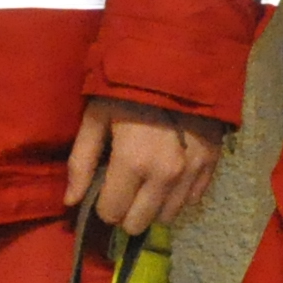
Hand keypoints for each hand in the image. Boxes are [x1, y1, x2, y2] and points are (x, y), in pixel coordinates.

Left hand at [65, 98, 225, 235]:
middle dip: (126, 210)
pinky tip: (170, 173)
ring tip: (147, 179)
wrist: (181, 59)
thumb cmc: (129, 86)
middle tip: (124, 186)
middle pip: (139, 223)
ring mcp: (191, 173)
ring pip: (167, 217)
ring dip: (153, 205)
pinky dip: (178, 194)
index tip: (104, 186)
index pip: (111, 213)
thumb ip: (81, 161)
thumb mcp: (96, 117)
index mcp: (132, 164)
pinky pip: (192, 200)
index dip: (102, 203)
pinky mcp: (212, 164)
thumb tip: (71, 201)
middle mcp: (165, 176)